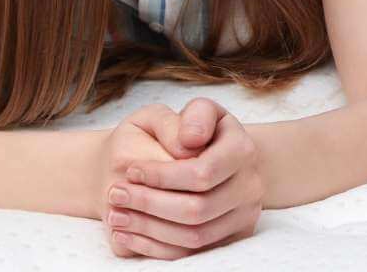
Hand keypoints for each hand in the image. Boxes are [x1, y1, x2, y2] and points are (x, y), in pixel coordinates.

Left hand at [103, 98, 266, 259]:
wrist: (212, 158)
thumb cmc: (196, 133)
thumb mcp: (198, 110)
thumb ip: (195, 116)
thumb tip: (188, 142)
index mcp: (243, 151)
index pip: (202, 173)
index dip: (162, 176)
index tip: (131, 171)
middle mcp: (251, 187)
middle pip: (197, 209)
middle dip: (150, 204)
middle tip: (115, 194)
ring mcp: (243, 217)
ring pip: (194, 237)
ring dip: (149, 229)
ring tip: (115, 215)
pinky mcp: (230, 239)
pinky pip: (190, 255)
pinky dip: (154, 248)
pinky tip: (127, 234)